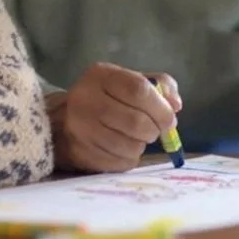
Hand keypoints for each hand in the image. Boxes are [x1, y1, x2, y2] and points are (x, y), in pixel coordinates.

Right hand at [48, 62, 181, 172]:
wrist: (63, 120)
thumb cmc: (107, 98)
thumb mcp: (130, 81)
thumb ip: (160, 87)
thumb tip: (175, 106)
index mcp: (100, 76)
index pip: (139, 90)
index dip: (161, 108)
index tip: (170, 120)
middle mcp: (85, 99)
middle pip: (136, 122)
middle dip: (154, 130)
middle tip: (154, 131)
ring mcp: (79, 128)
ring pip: (129, 145)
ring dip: (141, 145)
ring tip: (136, 138)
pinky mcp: (79, 152)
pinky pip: (118, 162)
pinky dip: (128, 158)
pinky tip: (122, 148)